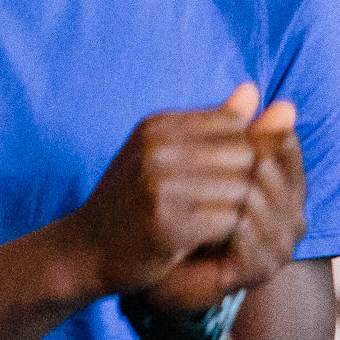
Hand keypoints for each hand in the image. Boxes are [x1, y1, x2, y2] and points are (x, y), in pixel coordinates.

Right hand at [69, 85, 309, 315]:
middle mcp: (158, 148)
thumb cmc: (131, 201)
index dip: (247, 155)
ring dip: (244, 211)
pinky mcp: (167, 223)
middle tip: (248, 208)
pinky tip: (221, 241)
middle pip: (243, 155)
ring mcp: (160, 185)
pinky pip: (228, 221)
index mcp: (158, 125)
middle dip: (251, 184)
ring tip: (236, 225)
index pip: (234, 126)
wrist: (86, 250)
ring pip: (240, 189)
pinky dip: (232, 234)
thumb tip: (254, 89)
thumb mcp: (163, 154)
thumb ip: (211, 125)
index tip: (238, 182)